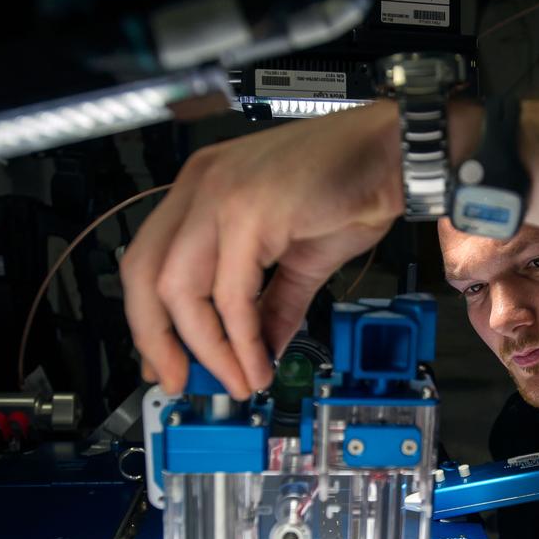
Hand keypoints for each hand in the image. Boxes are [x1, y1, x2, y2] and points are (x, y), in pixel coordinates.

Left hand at [120, 100, 402, 398]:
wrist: (395, 157)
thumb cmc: (352, 187)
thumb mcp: (300, 257)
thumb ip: (273, 303)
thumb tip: (261, 351)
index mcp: (202, 188)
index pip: (147, 259)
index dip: (148, 319)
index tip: (163, 361)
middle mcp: (201, 186)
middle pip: (144, 274)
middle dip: (156, 339)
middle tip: (178, 381)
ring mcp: (220, 195)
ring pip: (179, 290)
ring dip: (207, 349)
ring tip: (237, 380)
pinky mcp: (249, 212)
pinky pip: (232, 294)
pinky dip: (242, 340)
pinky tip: (259, 363)